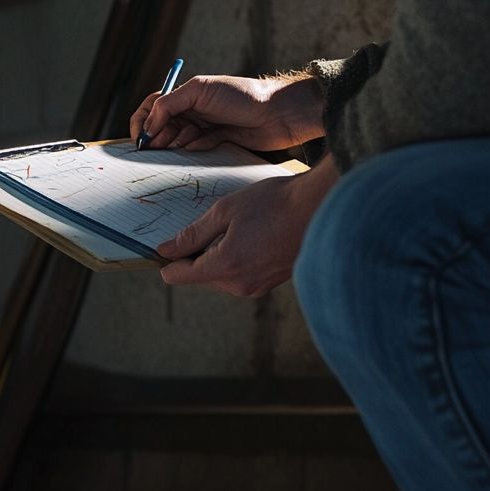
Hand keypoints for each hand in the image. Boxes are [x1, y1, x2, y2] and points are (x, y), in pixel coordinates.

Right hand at [130, 74, 323, 151]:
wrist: (278, 114)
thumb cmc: (242, 96)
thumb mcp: (200, 91)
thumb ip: (169, 104)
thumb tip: (149, 126)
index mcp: (186, 93)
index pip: (152, 106)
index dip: (142, 121)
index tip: (142, 137)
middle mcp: (192, 109)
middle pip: (161, 126)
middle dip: (158, 136)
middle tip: (162, 144)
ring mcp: (204, 126)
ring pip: (177, 140)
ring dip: (177, 143)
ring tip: (188, 141)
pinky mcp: (216, 141)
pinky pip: (195, 149)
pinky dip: (195, 148)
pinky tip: (207, 142)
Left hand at [157, 156, 339, 296]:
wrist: (323, 207)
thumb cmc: (276, 203)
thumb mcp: (226, 210)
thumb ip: (193, 233)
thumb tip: (167, 249)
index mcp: (224, 267)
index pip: (178, 276)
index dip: (169, 259)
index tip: (168, 242)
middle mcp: (239, 285)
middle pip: (200, 276)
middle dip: (199, 253)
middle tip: (217, 224)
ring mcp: (257, 287)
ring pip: (221, 275)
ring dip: (221, 254)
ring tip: (241, 227)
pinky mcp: (270, 283)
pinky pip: (241, 274)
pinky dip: (239, 257)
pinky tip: (254, 235)